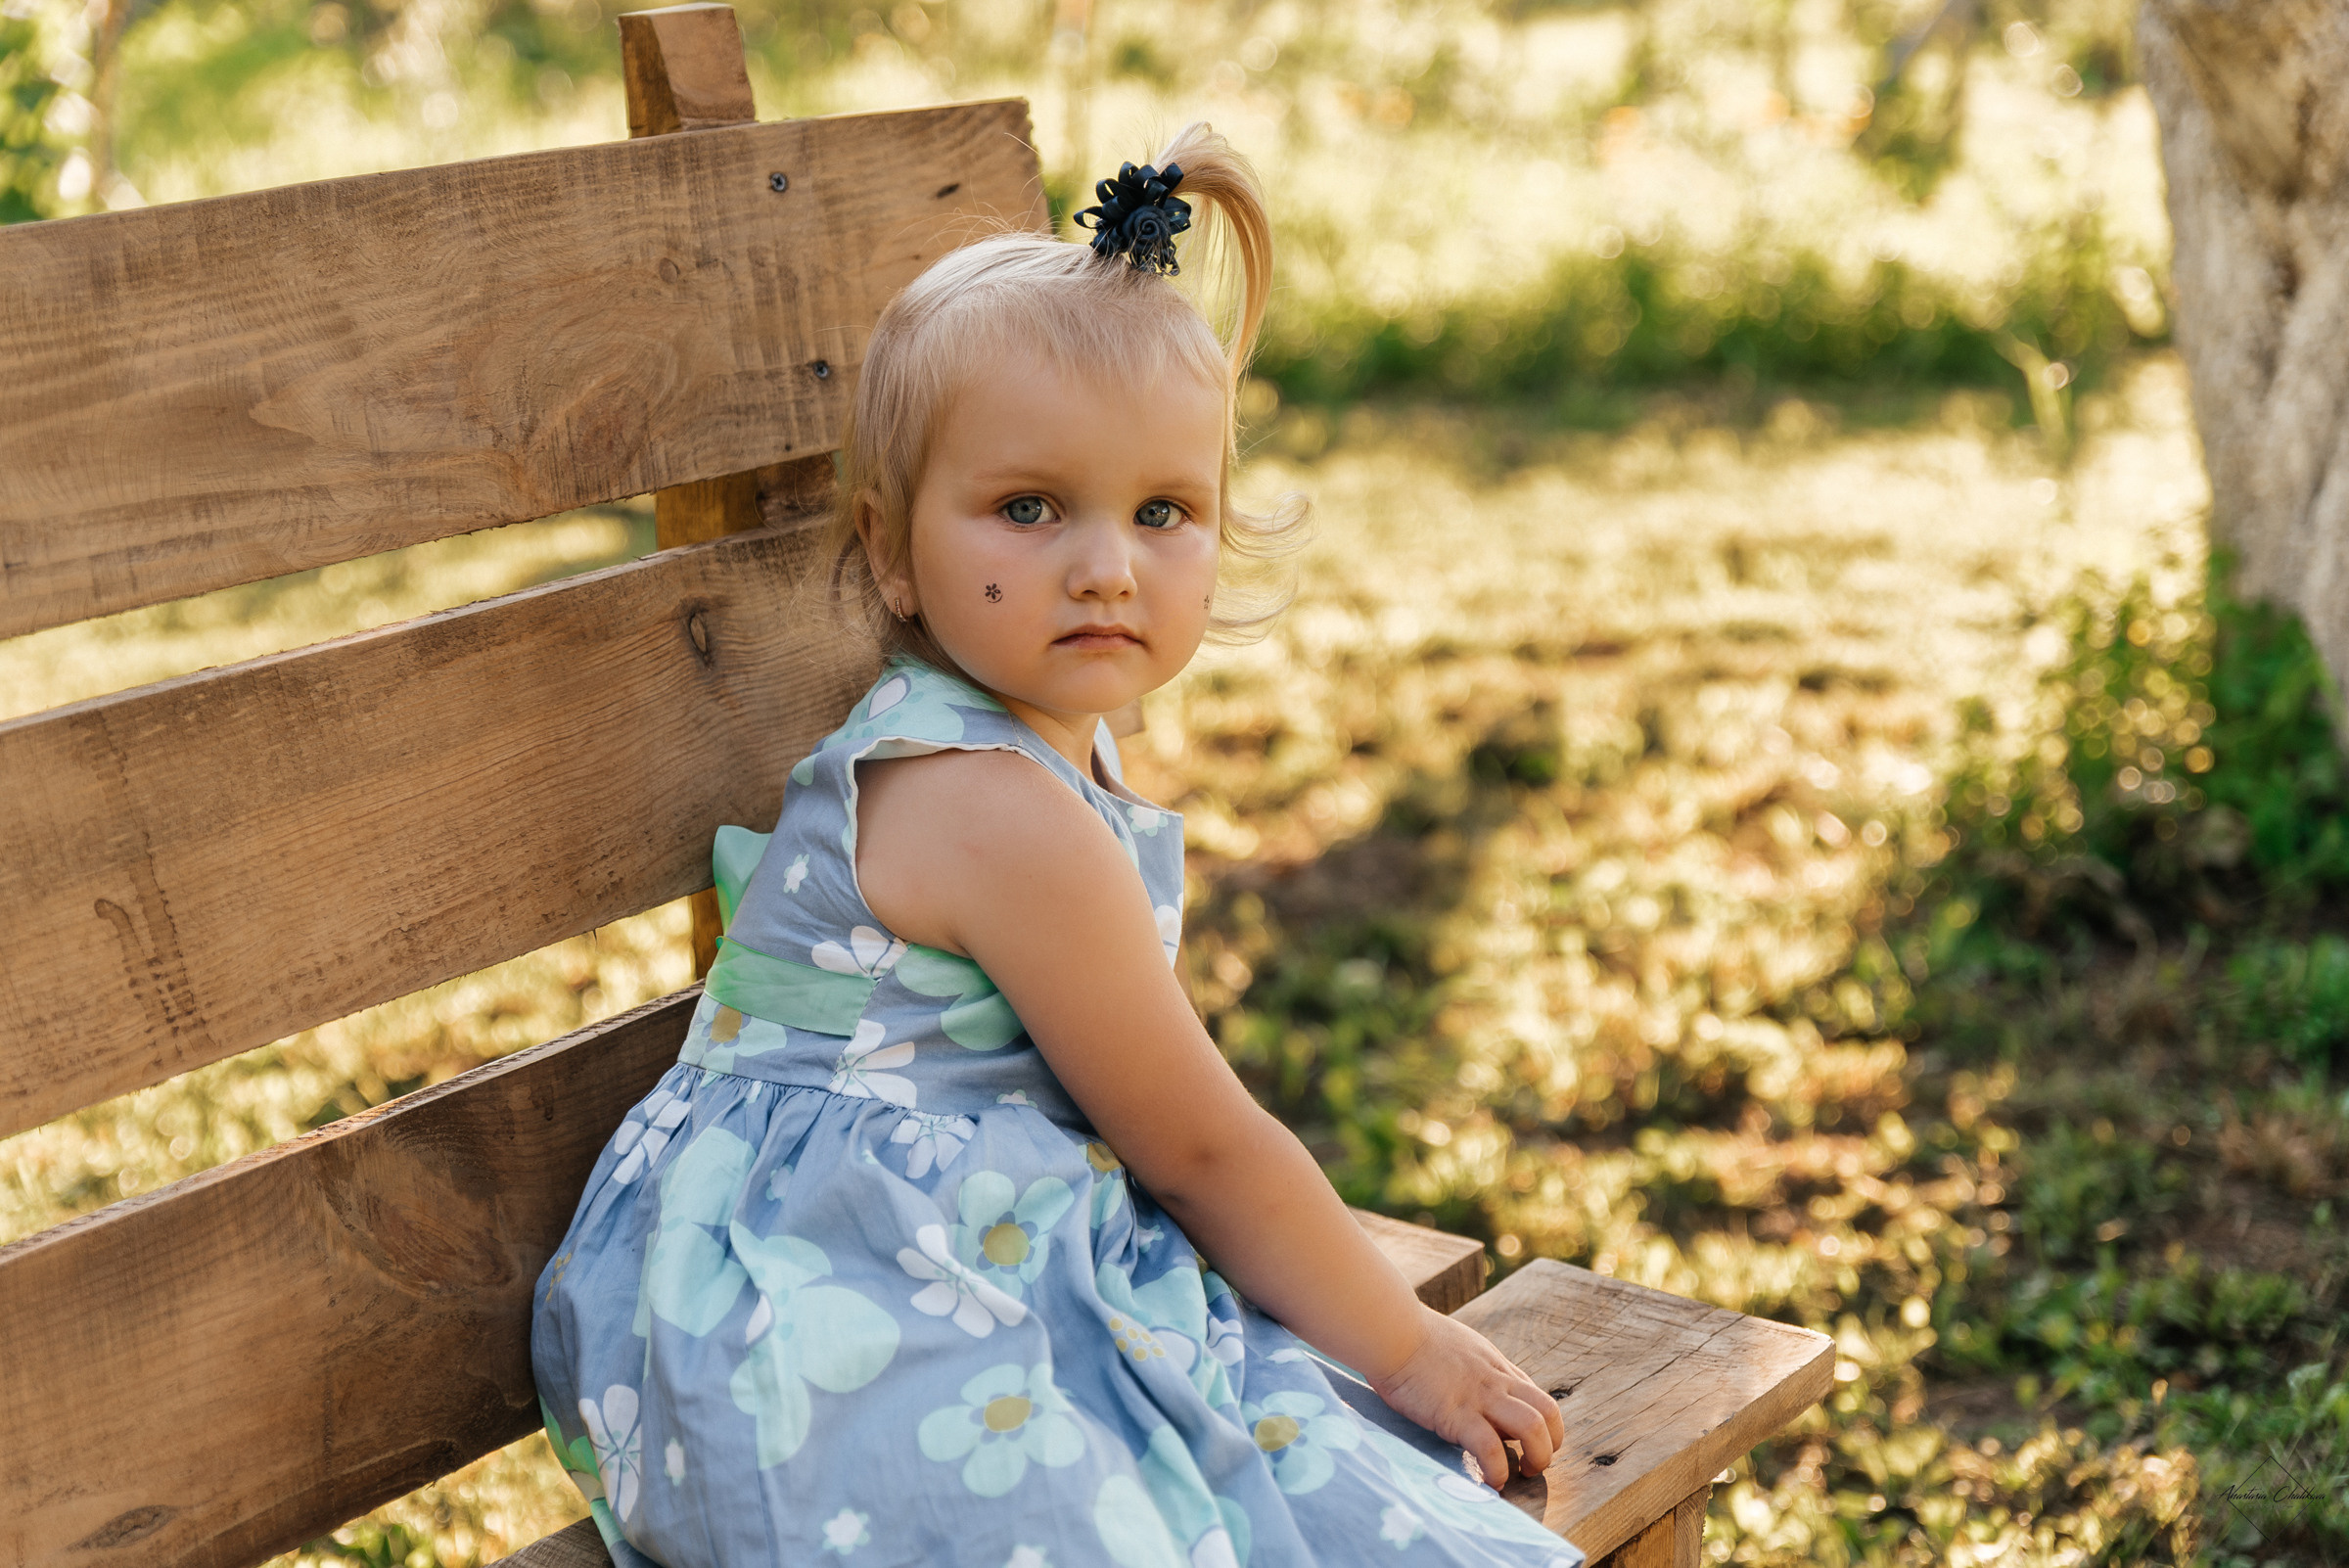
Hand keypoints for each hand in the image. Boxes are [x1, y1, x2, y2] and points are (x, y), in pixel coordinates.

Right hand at [1367, 1306, 1564, 1487]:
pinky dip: (1497, 1470)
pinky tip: (1490, 1482)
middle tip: (1532, 1463)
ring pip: (1533, 1428)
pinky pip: (1490, 1448)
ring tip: (1521, 1474)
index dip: (1541, 1425)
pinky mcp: (1456, 1415)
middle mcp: (1495, 1381)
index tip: (1526, 1444)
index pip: (1536, 1397)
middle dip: (1551, 1443)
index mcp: (1495, 1365)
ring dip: (1537, 1457)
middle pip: (1549, 1412)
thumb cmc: (1411, 1336)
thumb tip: (1466, 1386)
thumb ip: (1470, 1367)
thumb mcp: (1456, 1345)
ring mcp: (1479, 1397)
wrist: (1391, 1331)